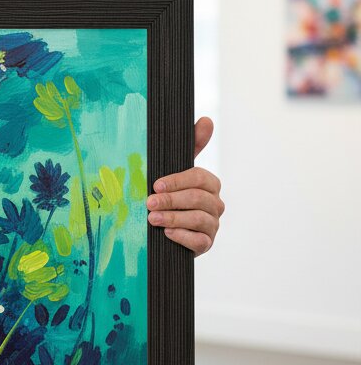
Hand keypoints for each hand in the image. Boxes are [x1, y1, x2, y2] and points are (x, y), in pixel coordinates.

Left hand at [147, 117, 223, 256]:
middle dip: (171, 200)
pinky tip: (167, 234)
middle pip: (198, 199)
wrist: (164, 227)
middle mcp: (215, 204)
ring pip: (199, 220)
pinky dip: (183, 237)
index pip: (199, 178)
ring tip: (152, 218)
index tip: (155, 184)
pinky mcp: (206, 244)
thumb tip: (208, 120)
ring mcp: (212, 225)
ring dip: (173, 218)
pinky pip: (200, 241)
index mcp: (209, 184)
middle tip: (149, 202)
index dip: (177, 181)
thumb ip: (192, 146)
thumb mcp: (175, 169)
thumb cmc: (170, 193)